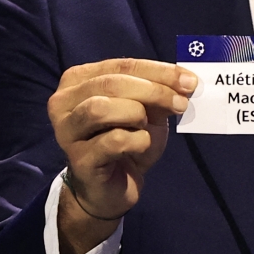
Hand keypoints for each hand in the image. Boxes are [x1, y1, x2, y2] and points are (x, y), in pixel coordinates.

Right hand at [48, 58, 196, 222]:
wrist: (112, 189)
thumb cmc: (125, 143)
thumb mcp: (146, 111)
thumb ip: (158, 92)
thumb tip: (185, 81)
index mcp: (78, 80)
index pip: (121, 65)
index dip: (158, 70)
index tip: (190, 80)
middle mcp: (63, 101)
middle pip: (111, 83)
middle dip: (153, 90)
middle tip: (181, 102)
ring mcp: (66, 131)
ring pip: (101, 108)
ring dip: (136, 114)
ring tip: (148, 126)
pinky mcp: (79, 159)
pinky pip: (112, 141)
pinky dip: (136, 141)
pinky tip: (140, 147)